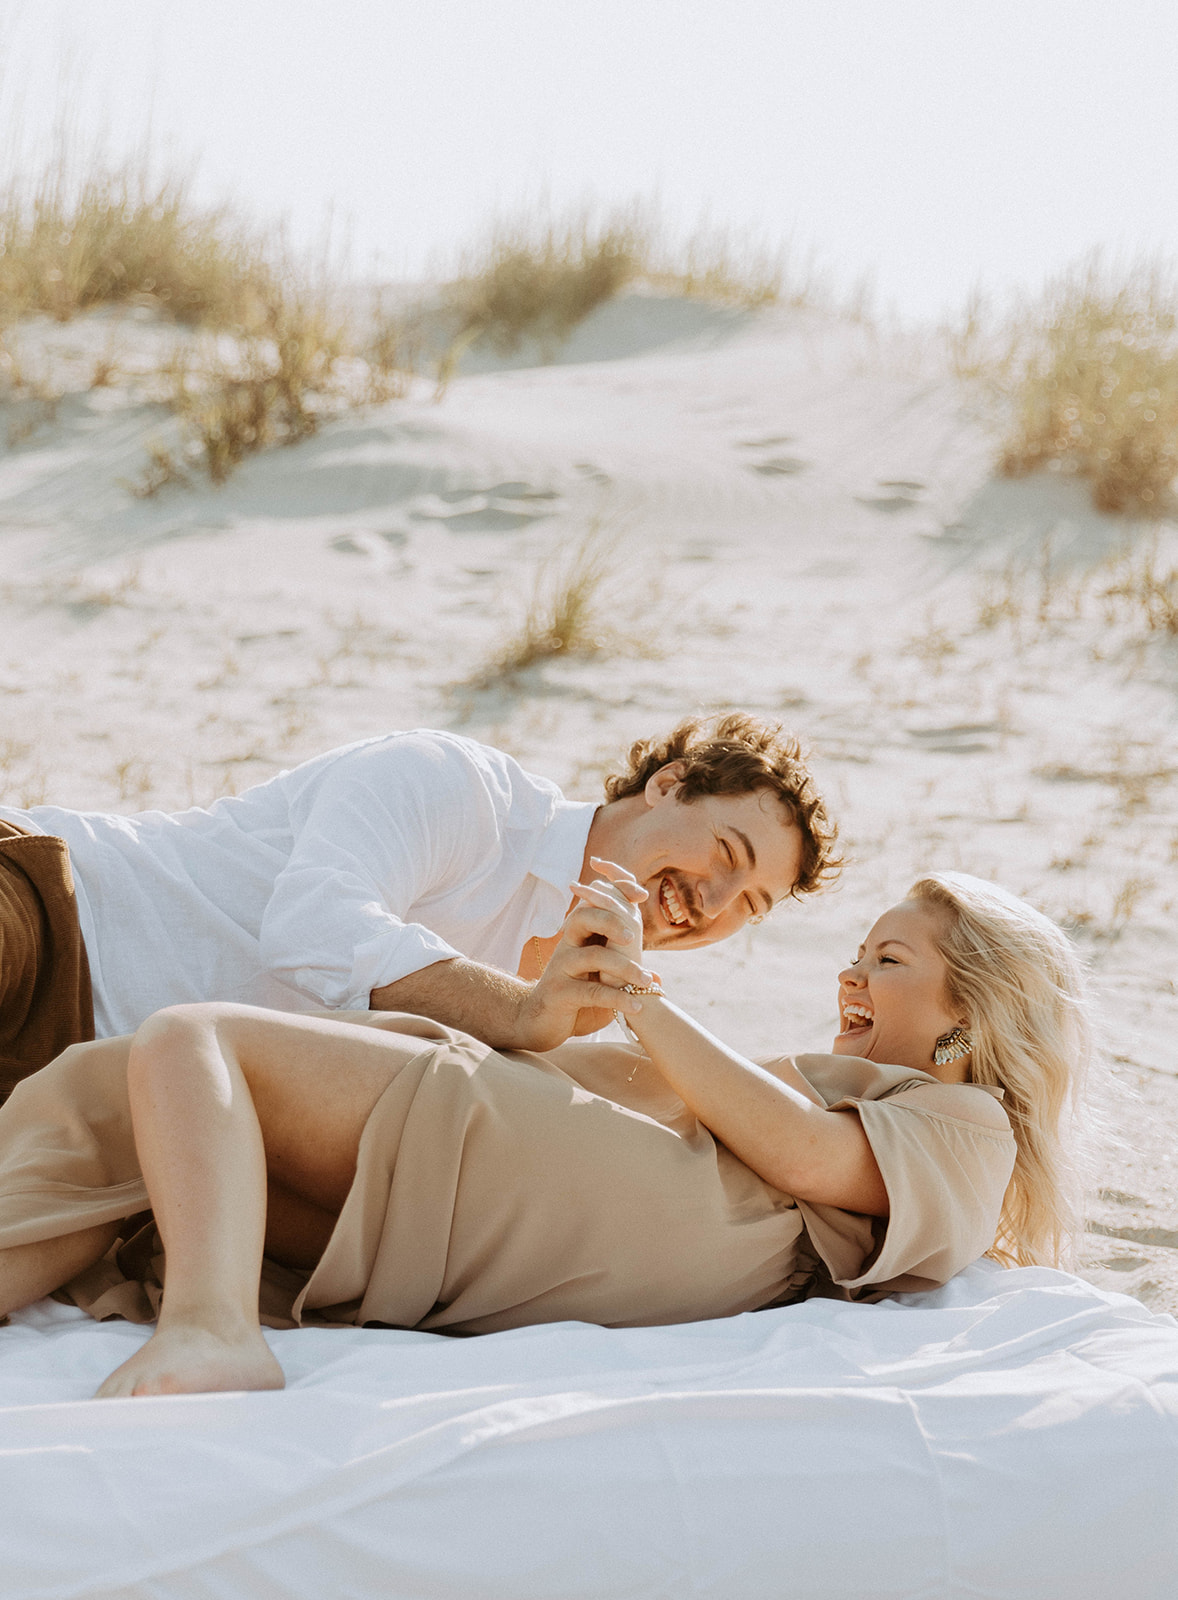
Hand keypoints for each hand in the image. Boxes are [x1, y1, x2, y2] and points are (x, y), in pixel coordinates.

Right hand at [514, 859, 654, 1047]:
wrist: (542, 1024)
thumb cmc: (576, 999)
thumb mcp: (599, 982)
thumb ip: (624, 975)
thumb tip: (659, 977)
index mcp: (579, 937)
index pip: (594, 903)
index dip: (616, 891)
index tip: (642, 894)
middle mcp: (568, 946)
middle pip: (584, 917)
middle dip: (612, 921)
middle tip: (633, 938)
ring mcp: (561, 968)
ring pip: (593, 956)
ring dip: (624, 967)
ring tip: (645, 980)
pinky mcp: (559, 993)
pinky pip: (591, 992)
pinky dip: (617, 998)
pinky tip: (636, 1006)